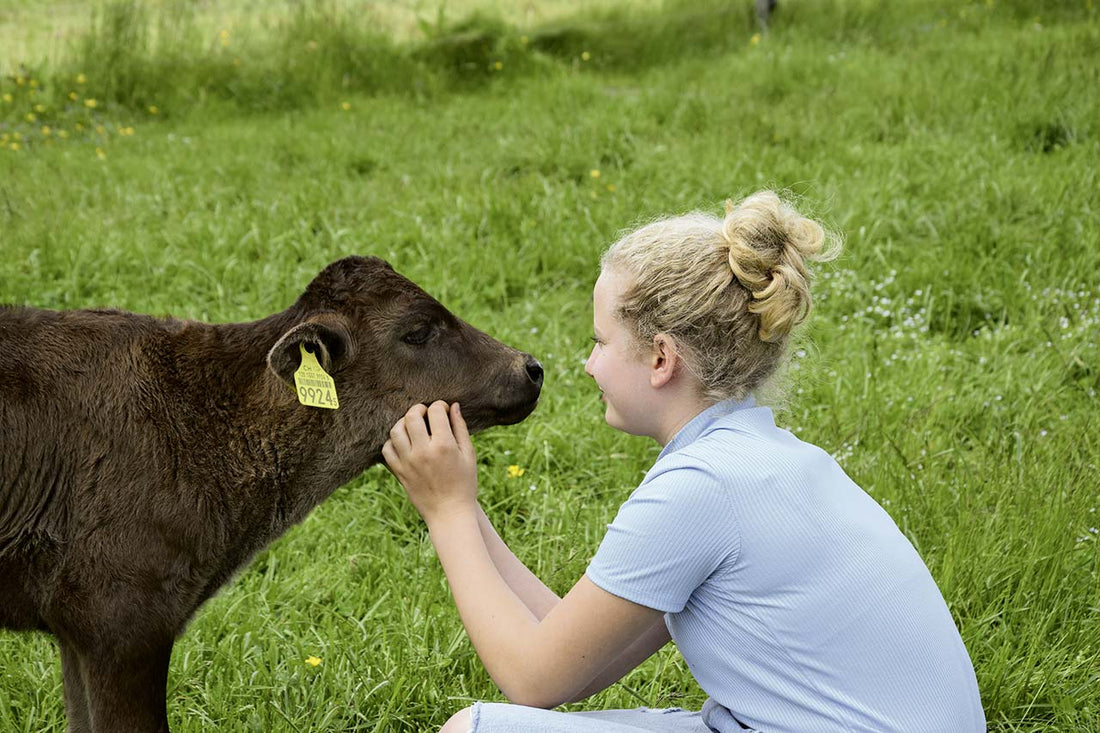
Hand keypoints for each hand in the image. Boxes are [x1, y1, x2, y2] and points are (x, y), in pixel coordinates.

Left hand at [382, 401, 477, 525]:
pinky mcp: (399, 472)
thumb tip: (453, 406)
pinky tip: (404, 442)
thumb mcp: (469, 455)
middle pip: (411, 417)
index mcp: (444, 446)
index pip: (435, 412)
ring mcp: (408, 462)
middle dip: (419, 409)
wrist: (449, 513)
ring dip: (404, 422)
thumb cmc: (464, 484)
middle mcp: (423, 452)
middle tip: (425, 412)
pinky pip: (387, 449)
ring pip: (396, 430)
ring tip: (413, 425)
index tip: (442, 409)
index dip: (439, 405)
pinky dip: (393, 441)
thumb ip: (460, 428)